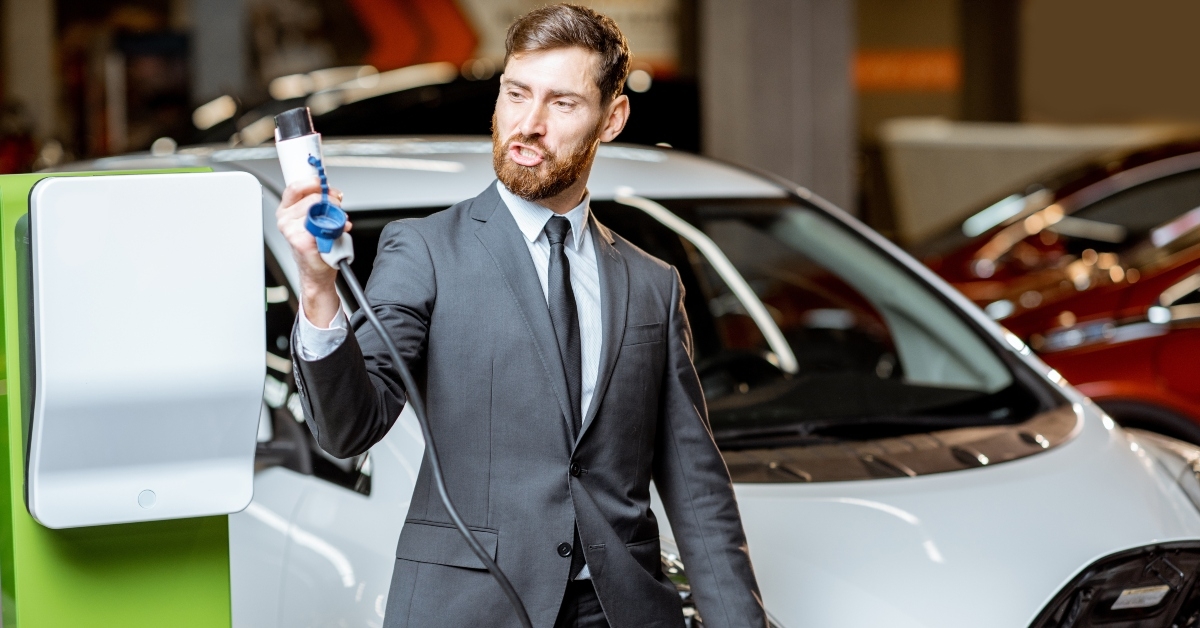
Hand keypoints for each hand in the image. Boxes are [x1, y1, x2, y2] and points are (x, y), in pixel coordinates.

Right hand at [275, 177, 352, 326]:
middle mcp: (285, 218)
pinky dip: (333, 229)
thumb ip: (321, 202)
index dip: (313, 183)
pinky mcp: (299, 240)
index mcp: (287, 209)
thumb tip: (332, 193)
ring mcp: (290, 229)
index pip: (296, 187)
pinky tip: (334, 233)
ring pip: (319, 210)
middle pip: (313, 197)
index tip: (325, 184)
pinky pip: (321, 227)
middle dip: (331, 201)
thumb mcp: (316, 217)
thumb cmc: (316, 244)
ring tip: (336, 224)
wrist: (316, 270)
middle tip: (338, 209)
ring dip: (334, 215)